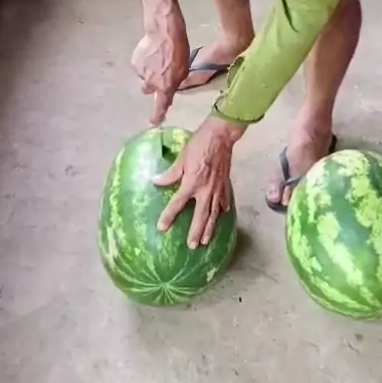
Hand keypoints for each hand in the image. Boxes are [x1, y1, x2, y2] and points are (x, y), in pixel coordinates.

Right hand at [131, 7, 188, 125]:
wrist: (163, 31)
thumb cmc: (178, 50)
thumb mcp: (183, 69)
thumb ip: (175, 82)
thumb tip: (169, 87)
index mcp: (165, 87)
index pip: (160, 106)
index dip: (157, 116)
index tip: (154, 122)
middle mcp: (151, 84)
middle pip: (150, 89)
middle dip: (154, 84)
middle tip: (161, 72)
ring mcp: (141, 73)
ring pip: (145, 76)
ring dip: (150, 71)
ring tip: (158, 57)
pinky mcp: (135, 63)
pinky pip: (140, 67)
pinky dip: (145, 62)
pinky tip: (150, 52)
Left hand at [154, 116, 245, 248]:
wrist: (221, 136)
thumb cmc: (199, 144)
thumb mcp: (181, 158)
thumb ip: (170, 173)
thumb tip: (156, 181)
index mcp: (192, 184)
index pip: (177, 204)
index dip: (168, 216)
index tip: (162, 228)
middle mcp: (205, 191)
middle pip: (200, 216)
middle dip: (196, 232)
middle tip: (192, 246)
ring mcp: (218, 189)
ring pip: (214, 214)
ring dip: (210, 228)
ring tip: (206, 241)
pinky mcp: (225, 184)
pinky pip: (224, 201)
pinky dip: (223, 210)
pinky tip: (222, 216)